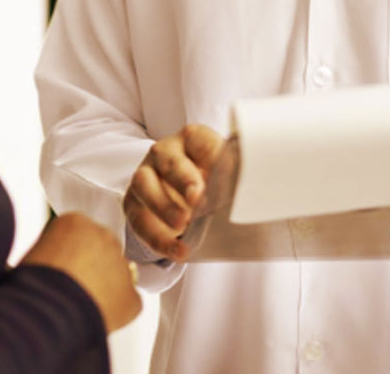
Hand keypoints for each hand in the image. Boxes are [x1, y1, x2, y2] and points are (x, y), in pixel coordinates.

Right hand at [20, 212, 142, 331]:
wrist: (47, 313)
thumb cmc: (31, 286)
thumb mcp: (30, 256)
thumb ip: (46, 251)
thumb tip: (37, 263)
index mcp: (75, 222)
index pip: (78, 235)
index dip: (68, 256)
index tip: (60, 270)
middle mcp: (103, 237)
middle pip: (100, 251)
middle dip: (90, 268)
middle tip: (70, 289)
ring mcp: (122, 265)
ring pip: (116, 276)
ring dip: (104, 289)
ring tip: (78, 307)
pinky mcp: (132, 296)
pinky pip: (127, 304)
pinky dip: (115, 314)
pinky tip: (94, 318)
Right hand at [124, 124, 224, 260]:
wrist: (181, 197)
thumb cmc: (210, 181)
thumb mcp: (224, 175)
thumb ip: (235, 178)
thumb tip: (257, 191)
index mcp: (192, 139)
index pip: (200, 141)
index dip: (211, 156)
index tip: (224, 172)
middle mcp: (164, 152)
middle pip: (169, 160)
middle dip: (183, 179)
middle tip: (197, 198)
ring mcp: (144, 175)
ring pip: (144, 185)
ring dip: (164, 206)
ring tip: (183, 225)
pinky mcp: (132, 203)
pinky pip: (139, 220)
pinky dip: (158, 238)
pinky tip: (178, 250)